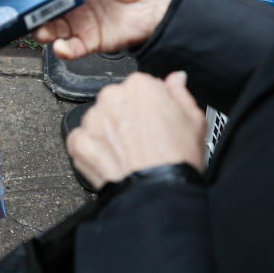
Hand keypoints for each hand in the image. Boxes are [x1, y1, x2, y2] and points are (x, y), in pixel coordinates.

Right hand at [34, 0, 175, 58]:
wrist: (158, 6)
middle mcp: (75, 2)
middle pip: (44, 8)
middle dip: (33, 10)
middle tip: (30, 8)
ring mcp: (80, 23)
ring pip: (50, 30)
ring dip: (41, 30)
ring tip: (41, 27)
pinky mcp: (89, 42)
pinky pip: (69, 49)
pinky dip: (61, 50)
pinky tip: (61, 45)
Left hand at [67, 71, 206, 186]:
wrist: (158, 193)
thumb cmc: (177, 159)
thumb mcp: (194, 121)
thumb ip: (180, 93)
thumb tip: (176, 78)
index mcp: (140, 86)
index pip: (140, 87)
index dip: (149, 107)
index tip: (154, 121)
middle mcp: (112, 97)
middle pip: (116, 102)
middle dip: (126, 118)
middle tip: (142, 140)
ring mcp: (93, 120)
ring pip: (98, 121)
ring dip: (108, 134)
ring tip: (128, 154)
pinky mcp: (79, 142)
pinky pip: (81, 141)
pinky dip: (91, 151)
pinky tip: (111, 161)